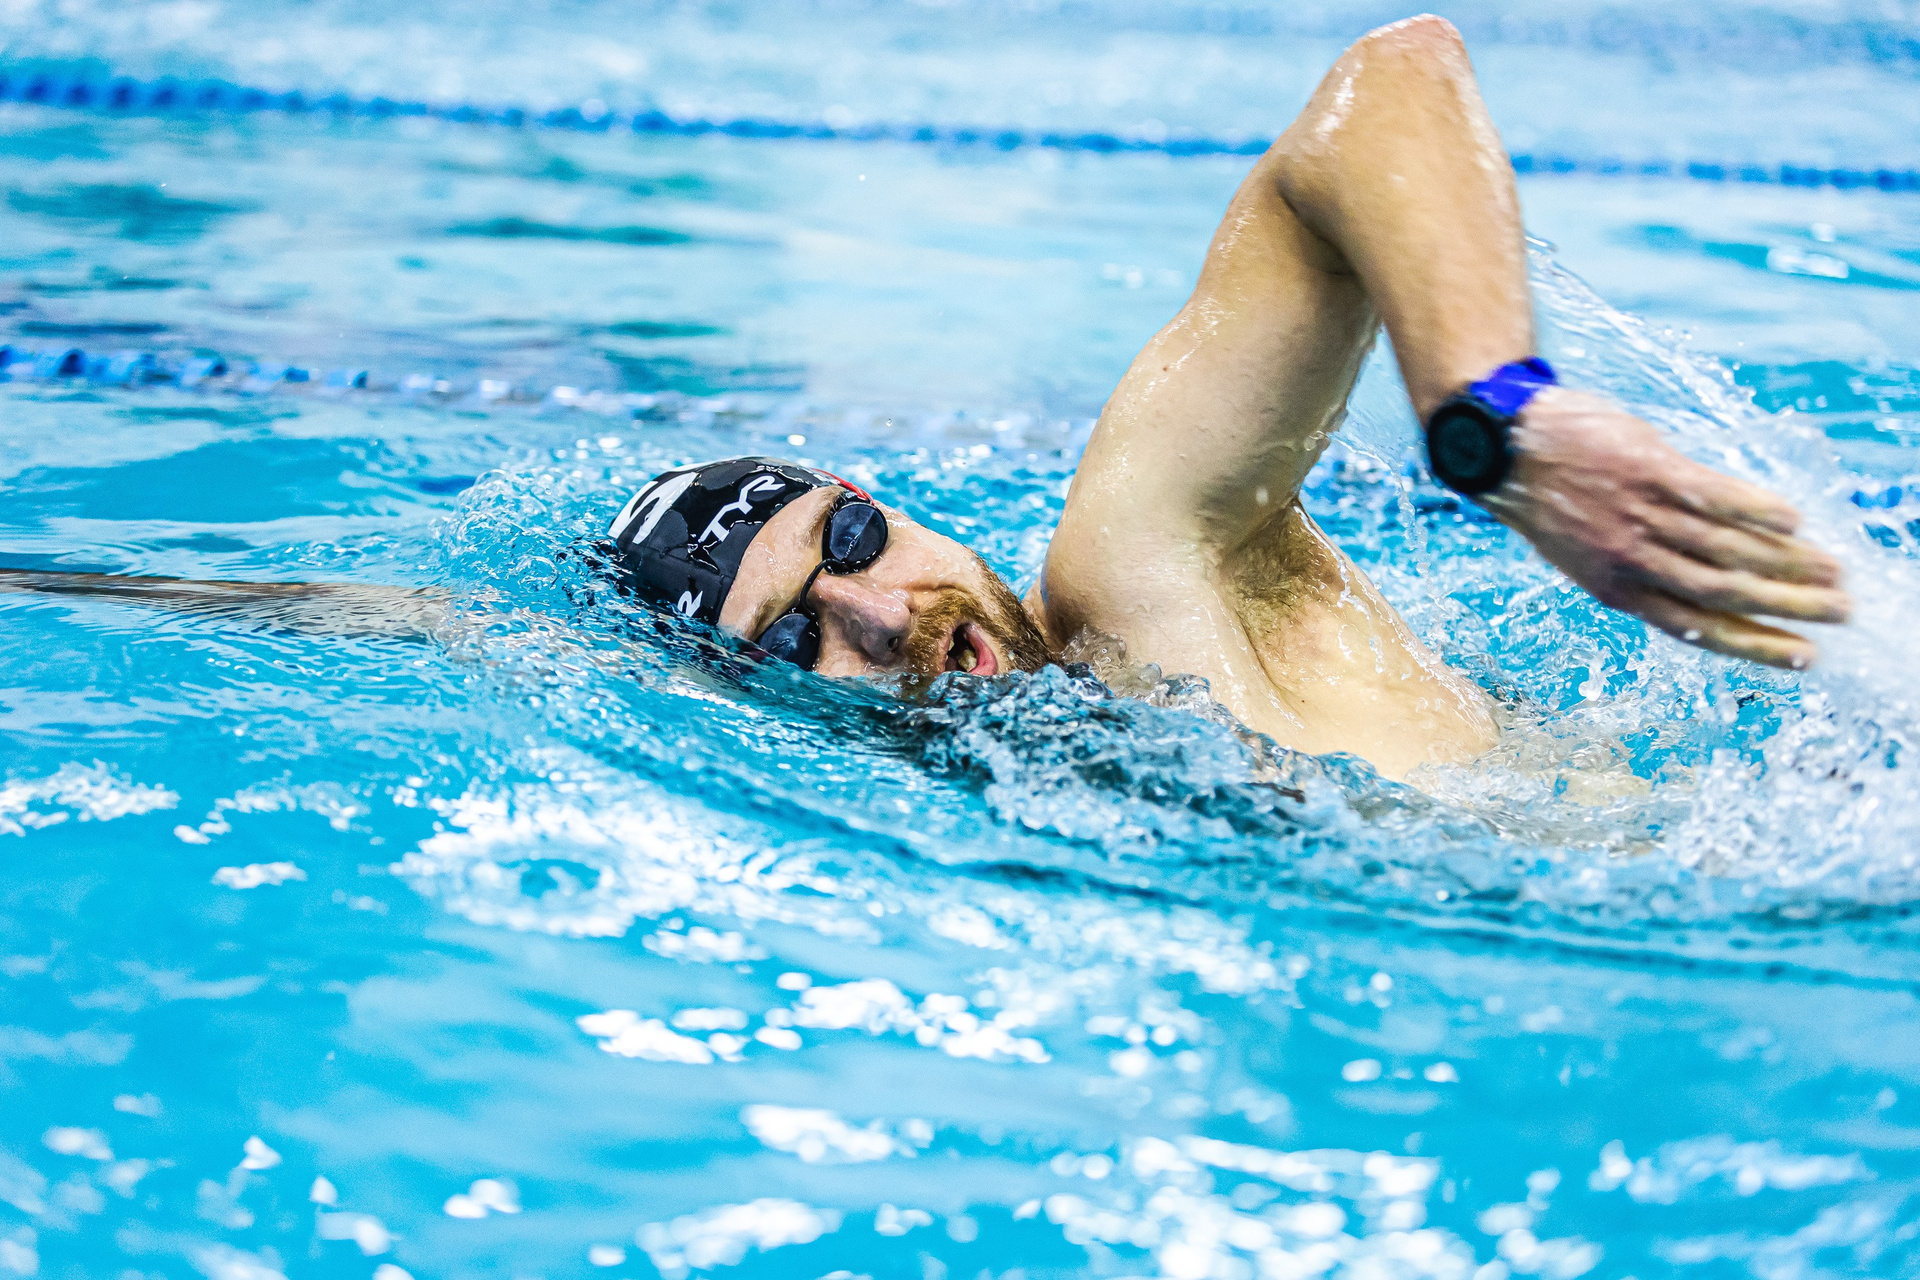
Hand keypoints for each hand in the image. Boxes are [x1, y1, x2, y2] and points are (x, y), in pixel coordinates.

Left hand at [1482, 388, 1848, 668]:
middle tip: (1840, 611)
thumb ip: (1637, 568)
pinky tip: (1794, 520)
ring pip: (1727, 550)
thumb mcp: (1583, 552)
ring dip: (1787, 563)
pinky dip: (1756, 509)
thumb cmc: (1547, 498)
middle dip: (1788, 607)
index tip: (1804, 658)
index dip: (1755, 646)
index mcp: (1615, 589)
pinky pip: (1714, 496)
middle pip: (1725, 593)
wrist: (1501, 443)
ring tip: (1833, 571)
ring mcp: (1642, 515)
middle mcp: (1632, 560)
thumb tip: (1701, 581)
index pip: (1697, 628)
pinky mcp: (1649, 470)